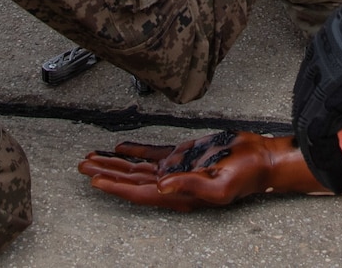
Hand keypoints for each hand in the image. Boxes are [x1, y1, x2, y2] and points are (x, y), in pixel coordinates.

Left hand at [77, 123, 341, 208]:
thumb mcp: (219, 186)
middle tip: (81, 165)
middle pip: (131, 180)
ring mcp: (176, 169)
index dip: (115, 186)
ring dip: (114, 162)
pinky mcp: (183, 156)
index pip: (138, 192)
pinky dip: (134, 150)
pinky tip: (120, 147)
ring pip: (137, 167)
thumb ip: (188, 185)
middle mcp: (172, 184)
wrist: (260, 158)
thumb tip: (160, 185)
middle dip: (105, 173)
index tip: (94, 179)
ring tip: (91, 157)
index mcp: (177, 195)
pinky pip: (152, 153)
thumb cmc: (244, 175)